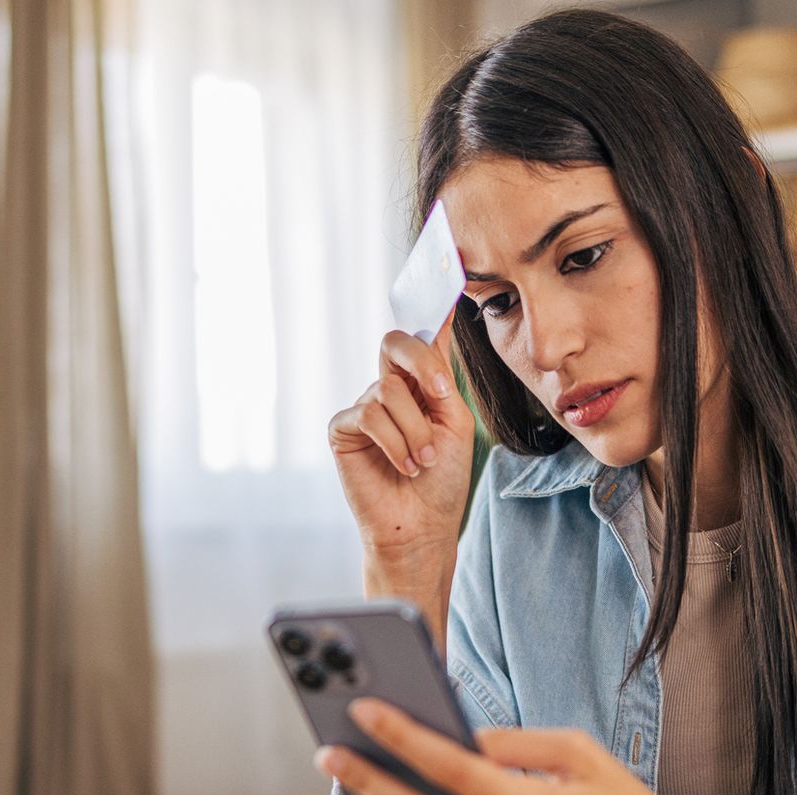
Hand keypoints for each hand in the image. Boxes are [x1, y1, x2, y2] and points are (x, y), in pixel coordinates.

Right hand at [328, 314, 474, 564]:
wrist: (420, 526)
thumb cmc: (442, 480)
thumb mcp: (454, 423)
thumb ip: (440, 380)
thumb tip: (435, 331)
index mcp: (421, 385)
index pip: (426, 336)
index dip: (434, 302)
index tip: (448, 266)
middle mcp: (390, 389)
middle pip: (395, 343)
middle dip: (419, 360)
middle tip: (438, 394)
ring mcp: (364, 408)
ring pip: (388, 392)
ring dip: (415, 431)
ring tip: (422, 461)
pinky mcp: (342, 429)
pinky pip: (368, 414)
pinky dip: (394, 442)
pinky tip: (403, 465)